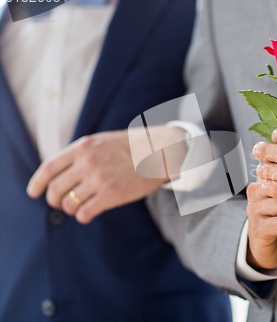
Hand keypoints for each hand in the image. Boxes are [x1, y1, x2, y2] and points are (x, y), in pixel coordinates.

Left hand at [27, 126, 186, 223]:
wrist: (161, 151)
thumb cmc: (133, 147)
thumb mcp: (102, 141)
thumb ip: (82, 154)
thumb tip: (62, 173)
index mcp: (83, 147)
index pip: (49, 168)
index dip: (37, 183)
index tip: (34, 193)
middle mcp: (88, 163)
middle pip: (55, 189)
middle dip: (54, 200)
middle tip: (60, 203)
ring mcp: (99, 179)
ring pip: (68, 203)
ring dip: (70, 209)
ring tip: (79, 207)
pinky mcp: (112, 195)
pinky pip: (84, 212)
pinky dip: (82, 216)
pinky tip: (88, 213)